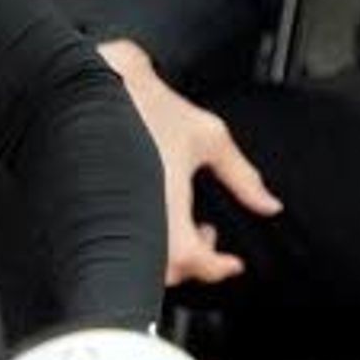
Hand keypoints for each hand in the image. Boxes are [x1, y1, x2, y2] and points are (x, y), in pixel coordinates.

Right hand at [99, 43, 279, 285]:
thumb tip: (269, 205)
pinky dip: (143, 239)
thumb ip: (242, 176)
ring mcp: (109, 219)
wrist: (89, 86)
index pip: (195, 263)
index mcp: (164, 212)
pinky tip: (153, 214)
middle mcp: (133, 223)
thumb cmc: (145, 107)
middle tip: (207, 236)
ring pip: (140, 263)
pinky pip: (120, 242)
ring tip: (182, 225)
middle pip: (165, 273)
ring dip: (167, 254)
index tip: (233, 262)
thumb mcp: (208, 137)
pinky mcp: (93, 212)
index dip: (219, 267)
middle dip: (193, 261)